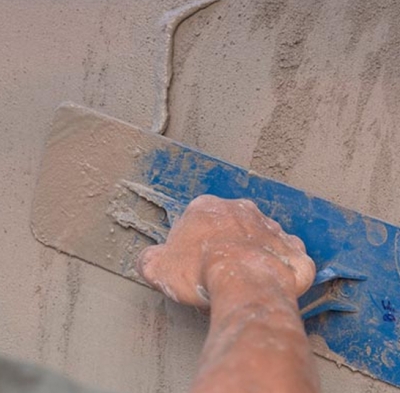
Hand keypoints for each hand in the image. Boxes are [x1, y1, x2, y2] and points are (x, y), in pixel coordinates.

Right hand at [137, 195, 315, 306]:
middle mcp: (242, 210)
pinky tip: (270, 279)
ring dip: (254, 252)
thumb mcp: (158, 267)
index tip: (191, 261)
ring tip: (245, 276)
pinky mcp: (293, 249)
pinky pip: (287, 256)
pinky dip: (281, 266)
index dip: (192, 241)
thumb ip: (149, 259)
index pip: (196, 219)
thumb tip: (149, 260)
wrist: (243, 283)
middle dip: (225, 242)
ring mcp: (271, 228)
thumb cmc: (200, 271)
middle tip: (217, 268)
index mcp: (208, 207)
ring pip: (260, 238)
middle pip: (231, 225)